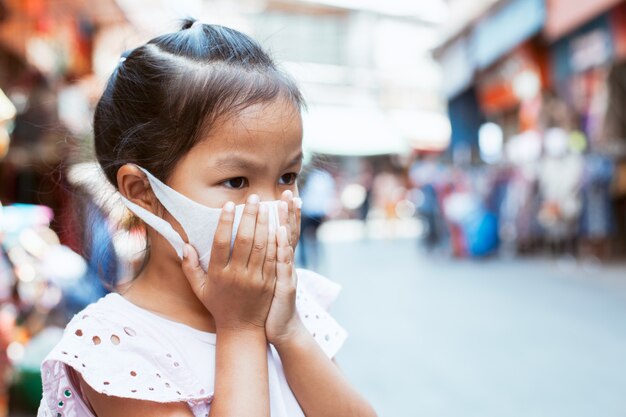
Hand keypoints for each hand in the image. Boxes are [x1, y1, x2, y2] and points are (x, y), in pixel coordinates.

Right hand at [181, 195, 276, 331]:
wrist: (242, 328)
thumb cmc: (218, 305)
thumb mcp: (199, 288)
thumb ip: (190, 267)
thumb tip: (184, 245)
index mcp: (218, 274)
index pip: (221, 243)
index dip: (225, 222)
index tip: (229, 205)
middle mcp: (237, 275)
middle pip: (245, 240)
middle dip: (250, 216)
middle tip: (253, 197)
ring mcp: (255, 279)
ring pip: (262, 246)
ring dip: (265, 223)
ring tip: (267, 205)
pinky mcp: (270, 282)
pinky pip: (274, 258)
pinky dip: (277, 240)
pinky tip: (278, 225)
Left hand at [265, 201, 304, 346]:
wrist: (279, 330)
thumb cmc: (266, 305)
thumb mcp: (263, 281)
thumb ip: (257, 261)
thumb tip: (250, 245)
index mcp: (278, 261)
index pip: (282, 232)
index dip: (284, 214)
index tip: (282, 195)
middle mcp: (285, 264)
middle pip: (288, 233)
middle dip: (288, 212)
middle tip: (288, 191)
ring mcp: (286, 274)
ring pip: (288, 244)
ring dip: (287, 222)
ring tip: (286, 203)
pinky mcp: (284, 285)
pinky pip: (283, 263)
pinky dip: (283, 246)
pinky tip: (280, 232)